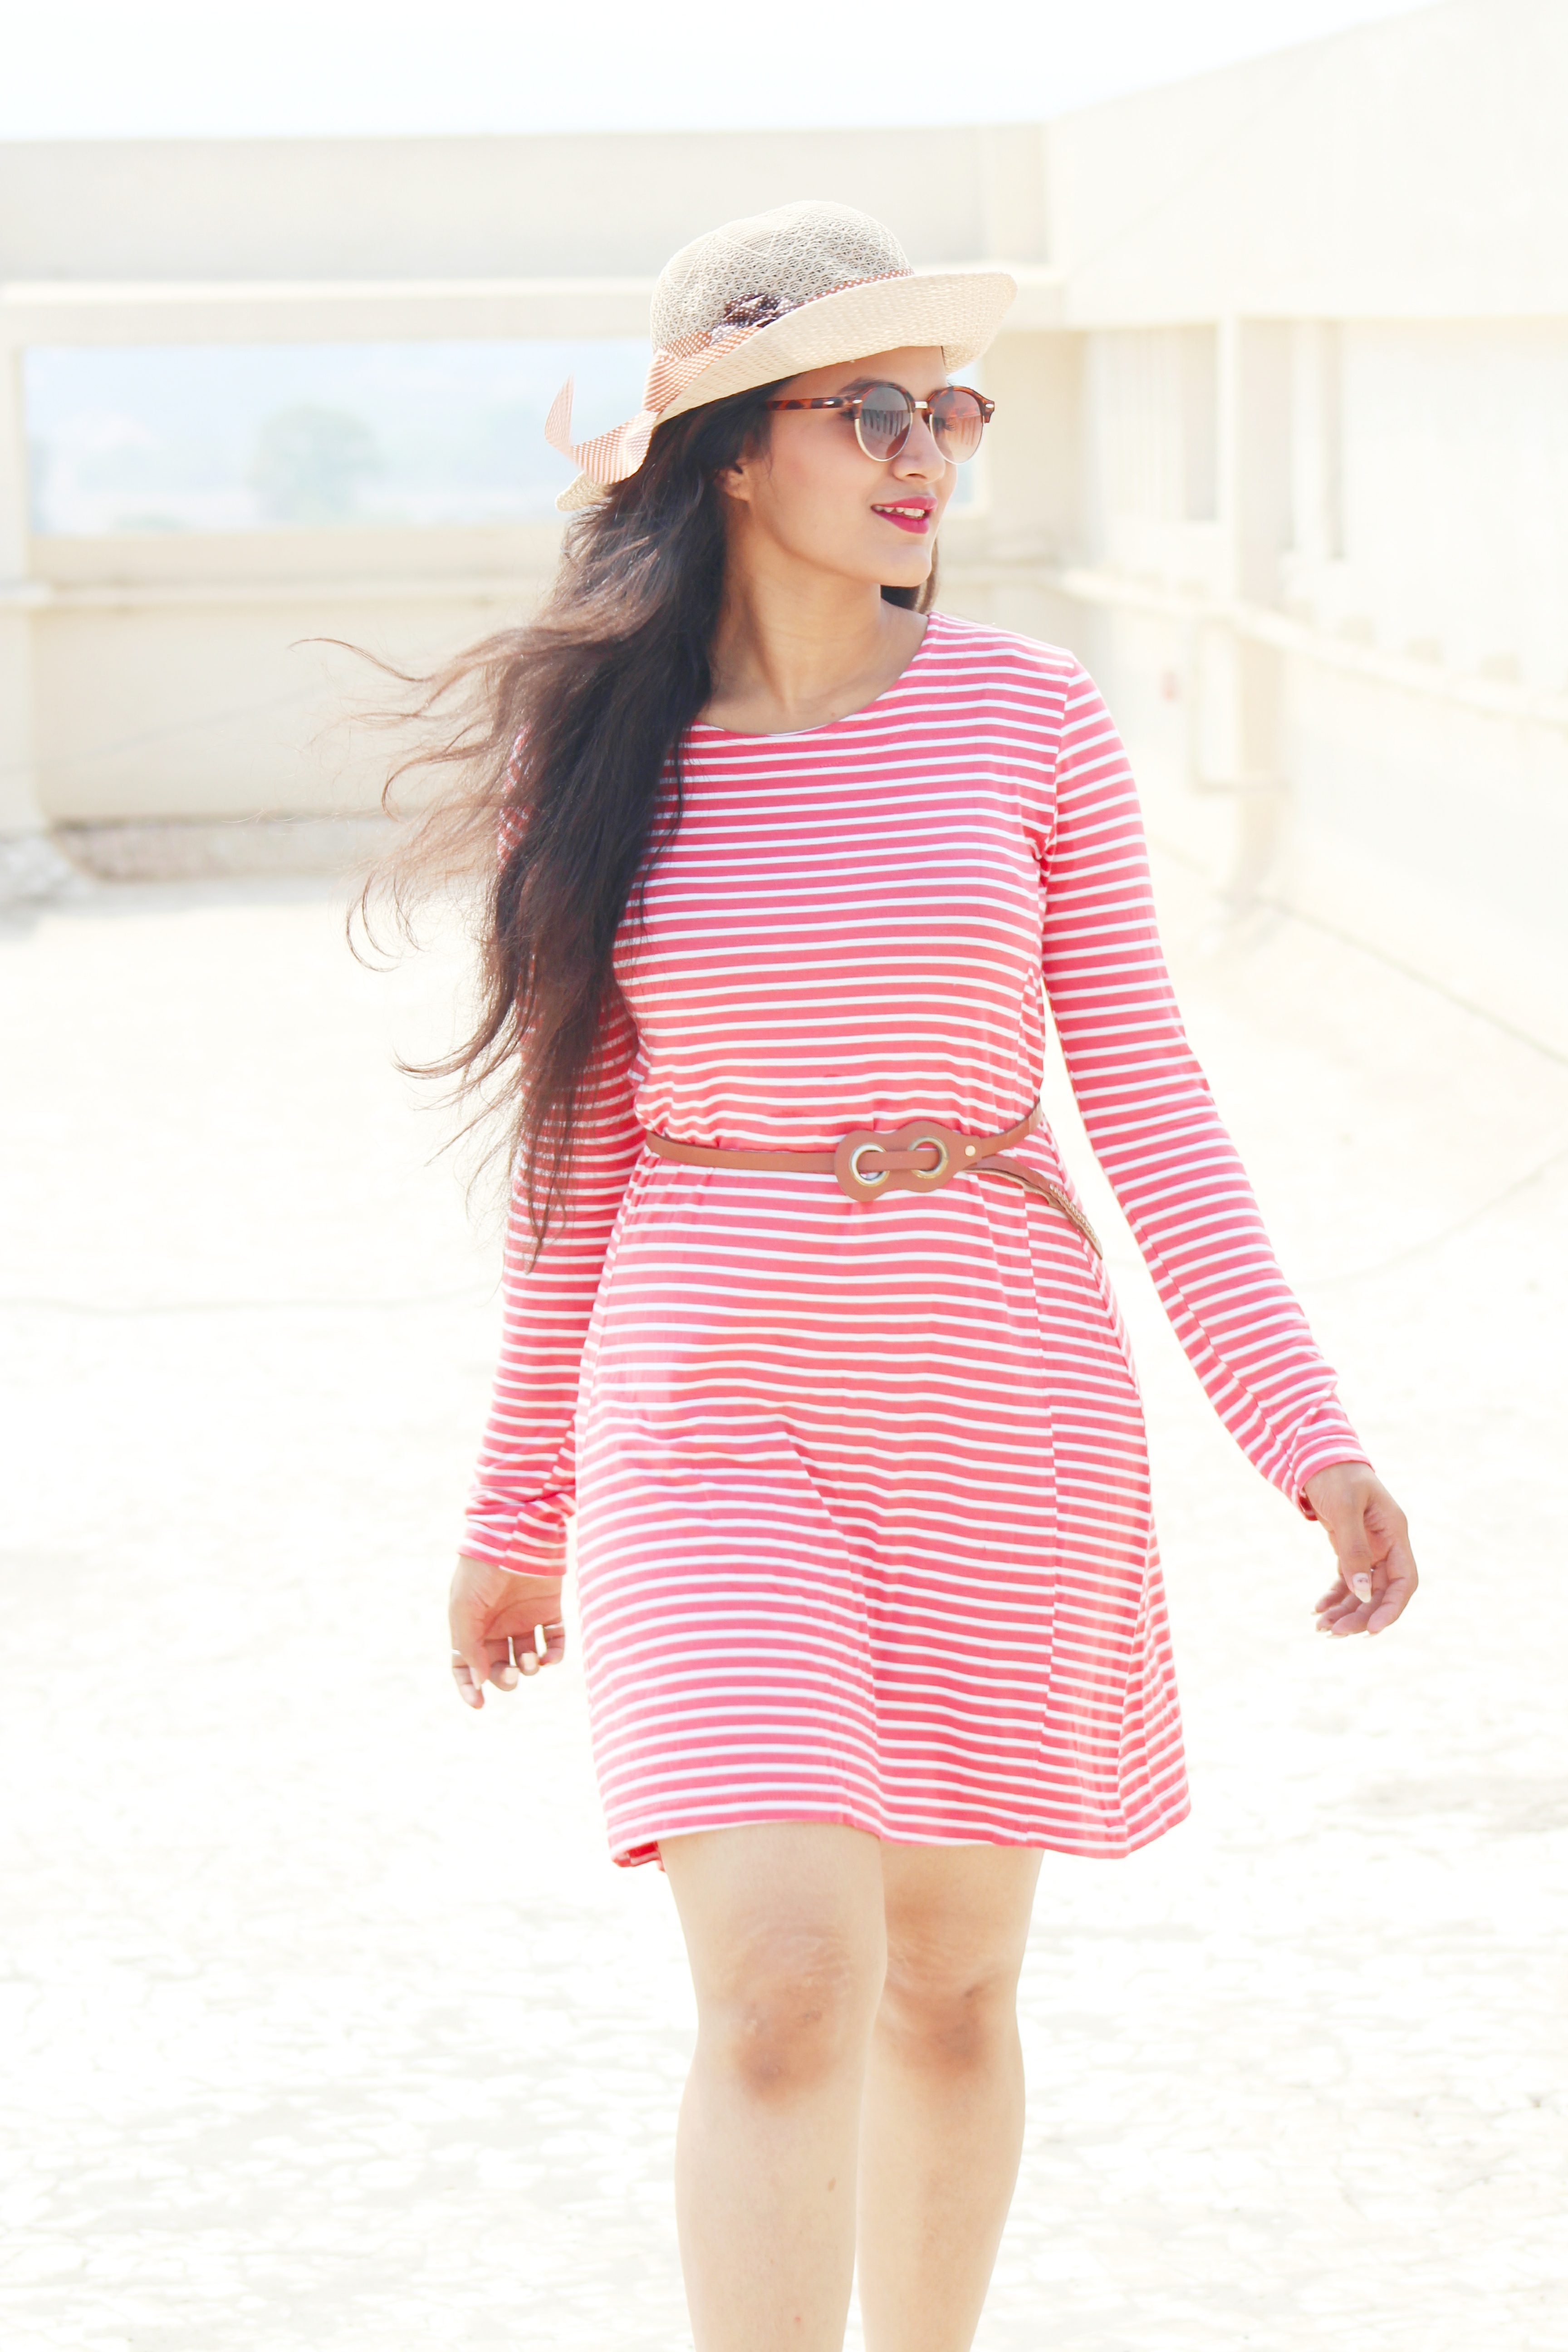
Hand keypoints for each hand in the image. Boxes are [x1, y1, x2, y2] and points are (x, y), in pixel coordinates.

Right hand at [449, 1553, 565, 1708]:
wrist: (513, 1535)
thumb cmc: (480, 1572)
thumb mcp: (464, 1610)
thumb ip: (469, 1648)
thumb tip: (480, 1683)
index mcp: (471, 1625)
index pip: (466, 1665)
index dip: (469, 1687)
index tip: (478, 1704)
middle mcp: (497, 1624)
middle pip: (499, 1666)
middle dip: (505, 1678)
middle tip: (512, 1676)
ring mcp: (523, 1617)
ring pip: (527, 1657)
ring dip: (529, 1667)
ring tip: (530, 1660)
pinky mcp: (548, 1609)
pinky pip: (554, 1641)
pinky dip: (553, 1654)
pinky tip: (549, 1657)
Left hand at [1304, 1462, 1417, 1636]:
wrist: (1317, 1456)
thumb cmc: (1336, 1476)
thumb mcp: (1345, 1508)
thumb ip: (1354, 1548)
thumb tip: (1362, 1591)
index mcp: (1394, 1532)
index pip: (1405, 1580)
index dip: (1393, 1607)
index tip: (1372, 1630)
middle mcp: (1385, 1544)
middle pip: (1381, 1591)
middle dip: (1361, 1614)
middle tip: (1335, 1632)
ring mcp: (1368, 1548)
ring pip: (1362, 1590)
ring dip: (1345, 1611)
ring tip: (1321, 1627)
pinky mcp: (1349, 1549)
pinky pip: (1346, 1580)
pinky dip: (1334, 1597)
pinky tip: (1318, 1609)